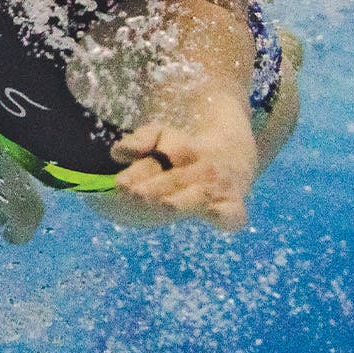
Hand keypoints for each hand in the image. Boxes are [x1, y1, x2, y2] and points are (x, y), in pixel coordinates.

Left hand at [110, 120, 257, 232]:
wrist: (236, 156)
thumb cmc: (188, 153)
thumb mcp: (163, 137)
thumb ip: (140, 141)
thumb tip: (117, 153)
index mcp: (185, 149)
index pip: (162, 158)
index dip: (140, 172)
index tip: (120, 184)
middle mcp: (203, 168)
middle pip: (176, 178)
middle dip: (155, 188)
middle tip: (131, 195)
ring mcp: (219, 188)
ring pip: (199, 196)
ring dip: (182, 201)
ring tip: (165, 205)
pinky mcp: (234, 208)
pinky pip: (232, 214)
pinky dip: (226, 215)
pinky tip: (212, 215)